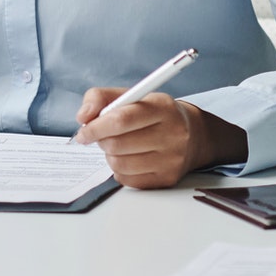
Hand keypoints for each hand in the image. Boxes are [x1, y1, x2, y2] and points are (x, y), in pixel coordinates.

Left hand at [73, 88, 246, 189]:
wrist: (192, 135)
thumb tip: (82, 117)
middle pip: (118, 144)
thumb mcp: (131, 95)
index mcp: (161, 107)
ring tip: (118, 145)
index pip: (121, 120)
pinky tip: (129, 158)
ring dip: (110, 155)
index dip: (96, 127)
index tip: (83, 132)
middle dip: (102, 140)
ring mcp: (172, 159)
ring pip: (120, 164)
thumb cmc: (153, 113)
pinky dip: (119, 169)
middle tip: (103, 136)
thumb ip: (100, 98)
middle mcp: (172, 134)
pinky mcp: (167, 179)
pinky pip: (127, 180)